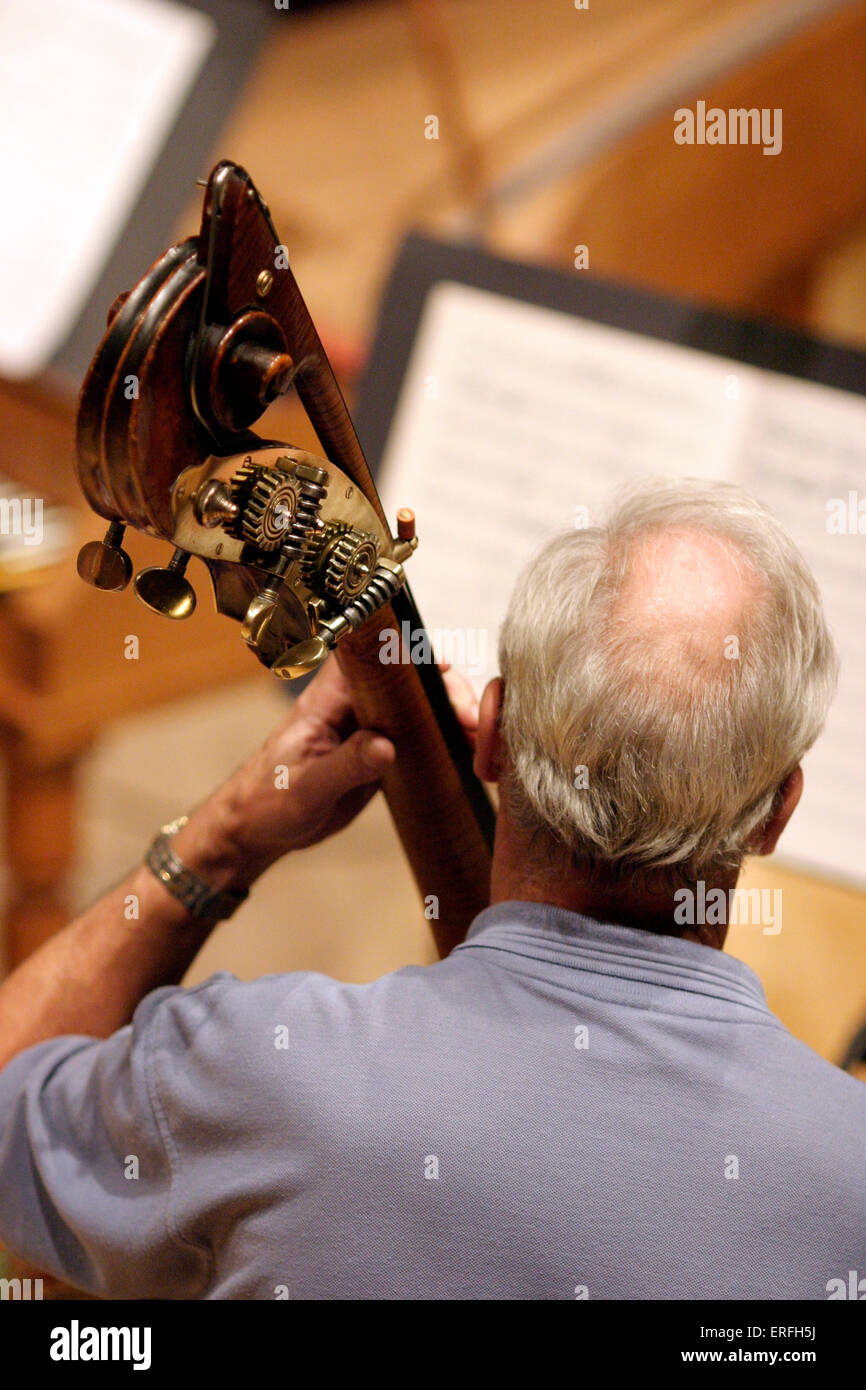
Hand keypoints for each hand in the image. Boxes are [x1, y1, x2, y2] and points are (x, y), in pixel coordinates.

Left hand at [176, 656, 480, 892]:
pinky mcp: (381, 753)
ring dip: (453, 717)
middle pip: (410, 679)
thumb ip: (346, 766)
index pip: (375, 655)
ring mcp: (370, 728)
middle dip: (447, 692)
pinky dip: (447, 742)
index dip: (413, 653)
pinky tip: (470, 758)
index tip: (445, 667)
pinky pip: (420, 737)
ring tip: (481, 743)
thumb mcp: (306, 788)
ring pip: (421, 707)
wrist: (255, 830)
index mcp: (330, 698)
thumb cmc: (267, 801)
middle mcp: (355, 705)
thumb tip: (387, 746)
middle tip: (471, 723)